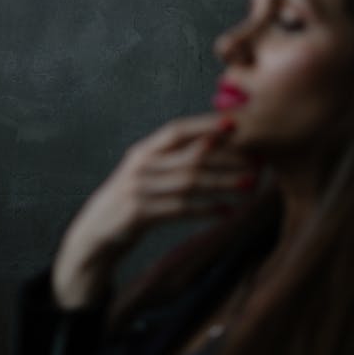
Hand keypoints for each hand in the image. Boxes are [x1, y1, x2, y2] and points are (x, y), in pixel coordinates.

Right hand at [52, 113, 260, 307]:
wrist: (95, 231)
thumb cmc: (130, 199)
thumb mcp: (144, 173)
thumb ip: (170, 159)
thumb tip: (214, 143)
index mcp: (142, 152)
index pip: (176, 131)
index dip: (204, 125)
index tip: (234, 122)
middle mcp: (140, 167)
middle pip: (191, 157)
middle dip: (227, 157)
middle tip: (257, 159)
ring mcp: (139, 190)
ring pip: (191, 183)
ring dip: (224, 183)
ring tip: (251, 184)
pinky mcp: (140, 215)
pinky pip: (182, 210)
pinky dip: (207, 210)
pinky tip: (228, 211)